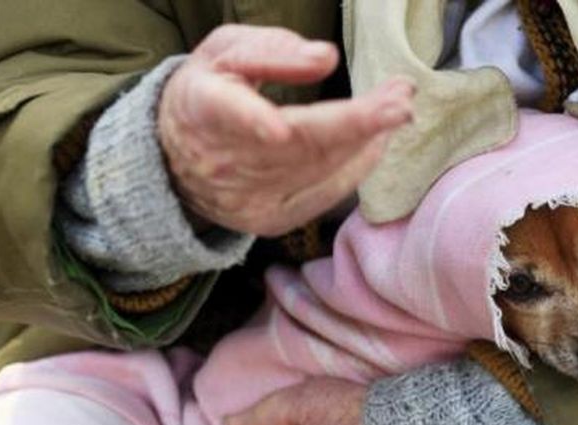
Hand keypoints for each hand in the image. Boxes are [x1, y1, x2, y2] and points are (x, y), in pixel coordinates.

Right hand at [158, 24, 414, 235]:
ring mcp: (248, 199)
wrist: (176, 160)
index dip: (253, 122)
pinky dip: (357, 165)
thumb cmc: (210, 91)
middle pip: (299, 143)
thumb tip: (325, 59)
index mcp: (203, 109)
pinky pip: (327, 192)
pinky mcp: (272, 220)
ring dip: (368, 138)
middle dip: (358, 120)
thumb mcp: (225, 53)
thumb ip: (272, 50)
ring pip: (321, 167)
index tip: (277, 127)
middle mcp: (223, 162)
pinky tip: (378, 141)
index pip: (227, 113)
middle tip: (401, 96)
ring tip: (396, 108)